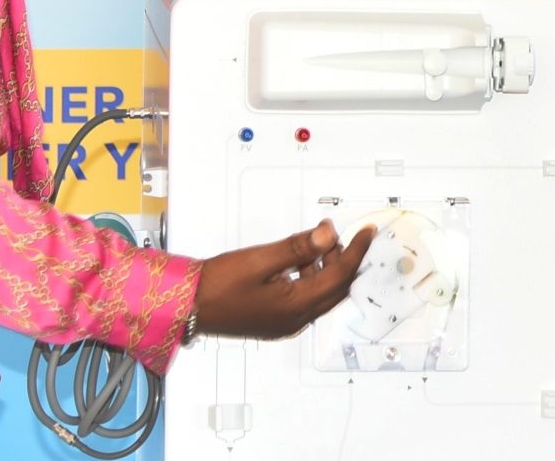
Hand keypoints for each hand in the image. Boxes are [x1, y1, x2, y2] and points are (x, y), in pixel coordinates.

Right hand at [193, 220, 375, 339]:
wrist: (187, 306)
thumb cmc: (217, 285)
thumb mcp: (260, 259)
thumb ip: (298, 247)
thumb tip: (330, 234)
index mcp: (296, 307)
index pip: (340, 276)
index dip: (357, 251)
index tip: (368, 233)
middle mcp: (295, 319)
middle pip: (336, 289)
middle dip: (346, 260)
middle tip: (348, 236)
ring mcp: (284, 322)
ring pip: (320, 293)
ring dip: (326, 267)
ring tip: (320, 241)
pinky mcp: (273, 319)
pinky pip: (304, 297)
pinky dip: (310, 277)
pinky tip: (299, 260)